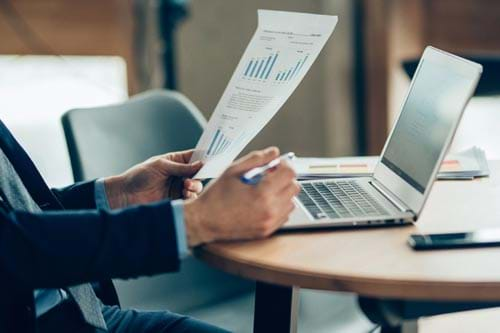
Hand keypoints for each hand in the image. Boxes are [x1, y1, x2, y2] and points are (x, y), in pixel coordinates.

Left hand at [104, 150, 203, 208]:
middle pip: (198, 174)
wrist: (125, 195)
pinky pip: (190, 199)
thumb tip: (200, 164)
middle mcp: (179, 174)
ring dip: (195, 187)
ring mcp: (178, 188)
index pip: (194, 157)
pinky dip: (191, 197)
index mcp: (175, 161)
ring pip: (196, 187)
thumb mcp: (161, 166)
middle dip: (199, 176)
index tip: (211, 160)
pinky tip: (185, 195)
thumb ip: (181, 167)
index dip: (204, 158)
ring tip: (186, 187)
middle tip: (192, 179)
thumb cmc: (139, 176)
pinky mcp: (176, 200)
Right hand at [184, 147, 299, 246]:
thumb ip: (256, 158)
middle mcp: (270, 209)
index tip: (275, 164)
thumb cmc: (216, 195)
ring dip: (282, 193)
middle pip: (294, 187)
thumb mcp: (233, 170)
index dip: (284, 164)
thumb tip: (274, 152)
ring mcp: (270, 222)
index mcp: (262, 192)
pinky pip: (284, 215)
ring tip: (264, 190)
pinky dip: (278, 206)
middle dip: (284, 178)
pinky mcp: (267, 231)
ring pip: (291, 202)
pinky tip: (263, 203)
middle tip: (269, 176)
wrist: (204, 221)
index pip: (290, 173)